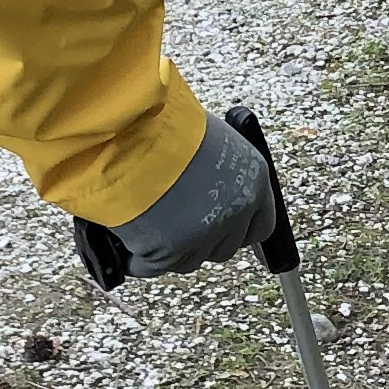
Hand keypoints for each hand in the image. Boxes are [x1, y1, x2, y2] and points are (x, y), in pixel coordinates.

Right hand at [86, 108, 280, 281]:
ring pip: (189, 261)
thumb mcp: (207, 139)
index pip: (262, 226)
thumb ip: (216, 172)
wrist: (131, 130)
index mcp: (253, 182)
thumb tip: (205, 188)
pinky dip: (138, 259)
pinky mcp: (169, 253)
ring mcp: (204, 236)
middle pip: (224, 248)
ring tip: (145, 222)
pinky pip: (152, 267)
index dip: (238, 229)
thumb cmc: (163, 122)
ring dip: (169, 249)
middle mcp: (236, 212)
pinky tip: (126, 241)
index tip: (222, 228)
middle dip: (202, 241)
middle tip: (175, 223)